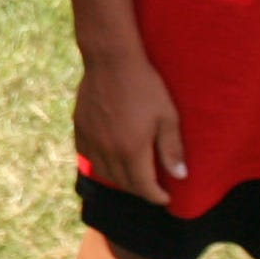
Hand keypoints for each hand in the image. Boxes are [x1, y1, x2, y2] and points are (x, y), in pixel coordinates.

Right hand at [75, 52, 186, 204]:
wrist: (111, 60)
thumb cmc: (145, 86)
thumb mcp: (167, 116)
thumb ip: (172, 149)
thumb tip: (180, 176)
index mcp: (132, 150)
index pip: (144, 187)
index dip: (156, 196)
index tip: (166, 197)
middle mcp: (108, 150)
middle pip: (123, 183)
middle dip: (140, 190)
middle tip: (152, 186)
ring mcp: (91, 139)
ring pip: (102, 172)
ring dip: (119, 179)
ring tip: (131, 174)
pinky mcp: (79, 127)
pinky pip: (86, 155)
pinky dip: (98, 162)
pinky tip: (107, 156)